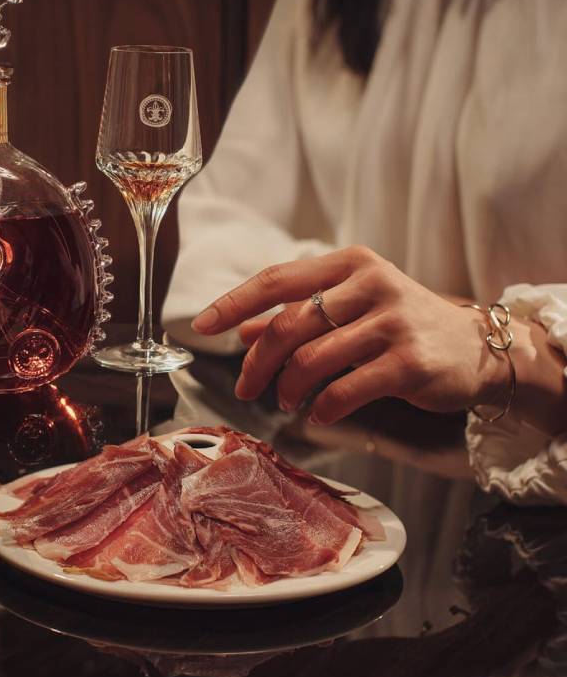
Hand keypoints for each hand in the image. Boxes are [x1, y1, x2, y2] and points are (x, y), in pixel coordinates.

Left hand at [191, 246, 509, 423]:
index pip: (277, 278)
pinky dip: (322, 407)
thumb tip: (241, 330)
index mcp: (350, 264)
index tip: (201, 325)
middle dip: (256, 362)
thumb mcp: (349, 308)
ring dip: (288, 388)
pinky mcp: (410, 361)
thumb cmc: (401, 324)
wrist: (475, 348)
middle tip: (246, 388)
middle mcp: (370, 284)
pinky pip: (346, 389)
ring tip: (287, 401)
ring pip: (312, 359)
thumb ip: (297, 315)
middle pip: (288, 324)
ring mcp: (392, 321)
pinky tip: (318, 413)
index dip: (234, 303)